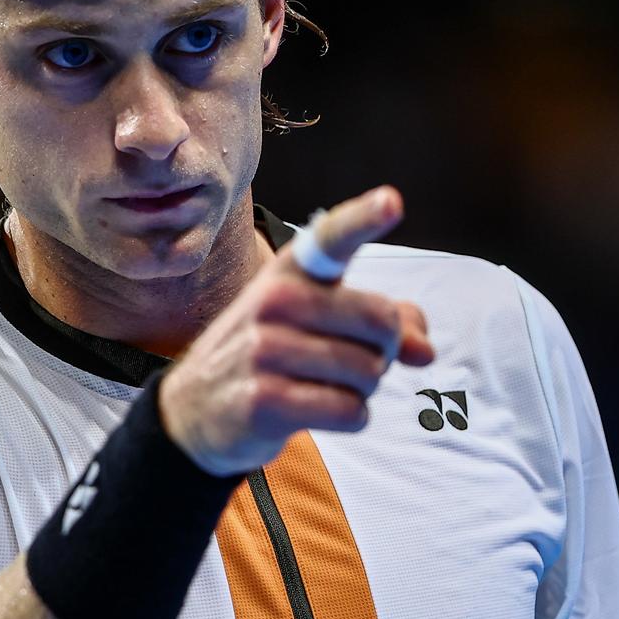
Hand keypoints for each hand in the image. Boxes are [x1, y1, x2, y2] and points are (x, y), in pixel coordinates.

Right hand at [160, 186, 435, 475]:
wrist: (194, 409)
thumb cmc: (271, 355)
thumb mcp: (316, 322)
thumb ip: (381, 323)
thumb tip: (425, 351)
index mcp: (290, 272)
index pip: (331, 238)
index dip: (365, 218)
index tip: (393, 201)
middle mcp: (274, 301)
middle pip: (380, 324)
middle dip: (381, 352)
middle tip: (347, 361)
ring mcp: (264, 350)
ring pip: (368, 373)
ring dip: (362, 390)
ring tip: (322, 386)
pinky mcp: (263, 401)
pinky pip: (349, 411)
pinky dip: (350, 418)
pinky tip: (317, 411)